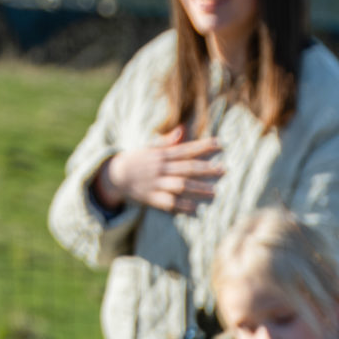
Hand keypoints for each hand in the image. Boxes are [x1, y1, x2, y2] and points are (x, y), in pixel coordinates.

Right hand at [93, 130, 223, 218]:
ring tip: (214, 192)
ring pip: (180, 186)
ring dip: (198, 189)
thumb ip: (168, 141)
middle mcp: (160, 168)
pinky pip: (169, 203)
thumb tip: (183, 129)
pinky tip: (195, 209)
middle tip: (223, 170)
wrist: (114, 175)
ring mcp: (156, 184)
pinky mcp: (152, 198)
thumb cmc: (138, 160)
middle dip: (206, 169)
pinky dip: (182, 206)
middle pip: (186, 168)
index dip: (203, 146)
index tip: (220, 144)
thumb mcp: (150, 148)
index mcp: (162, 154)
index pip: (186, 149)